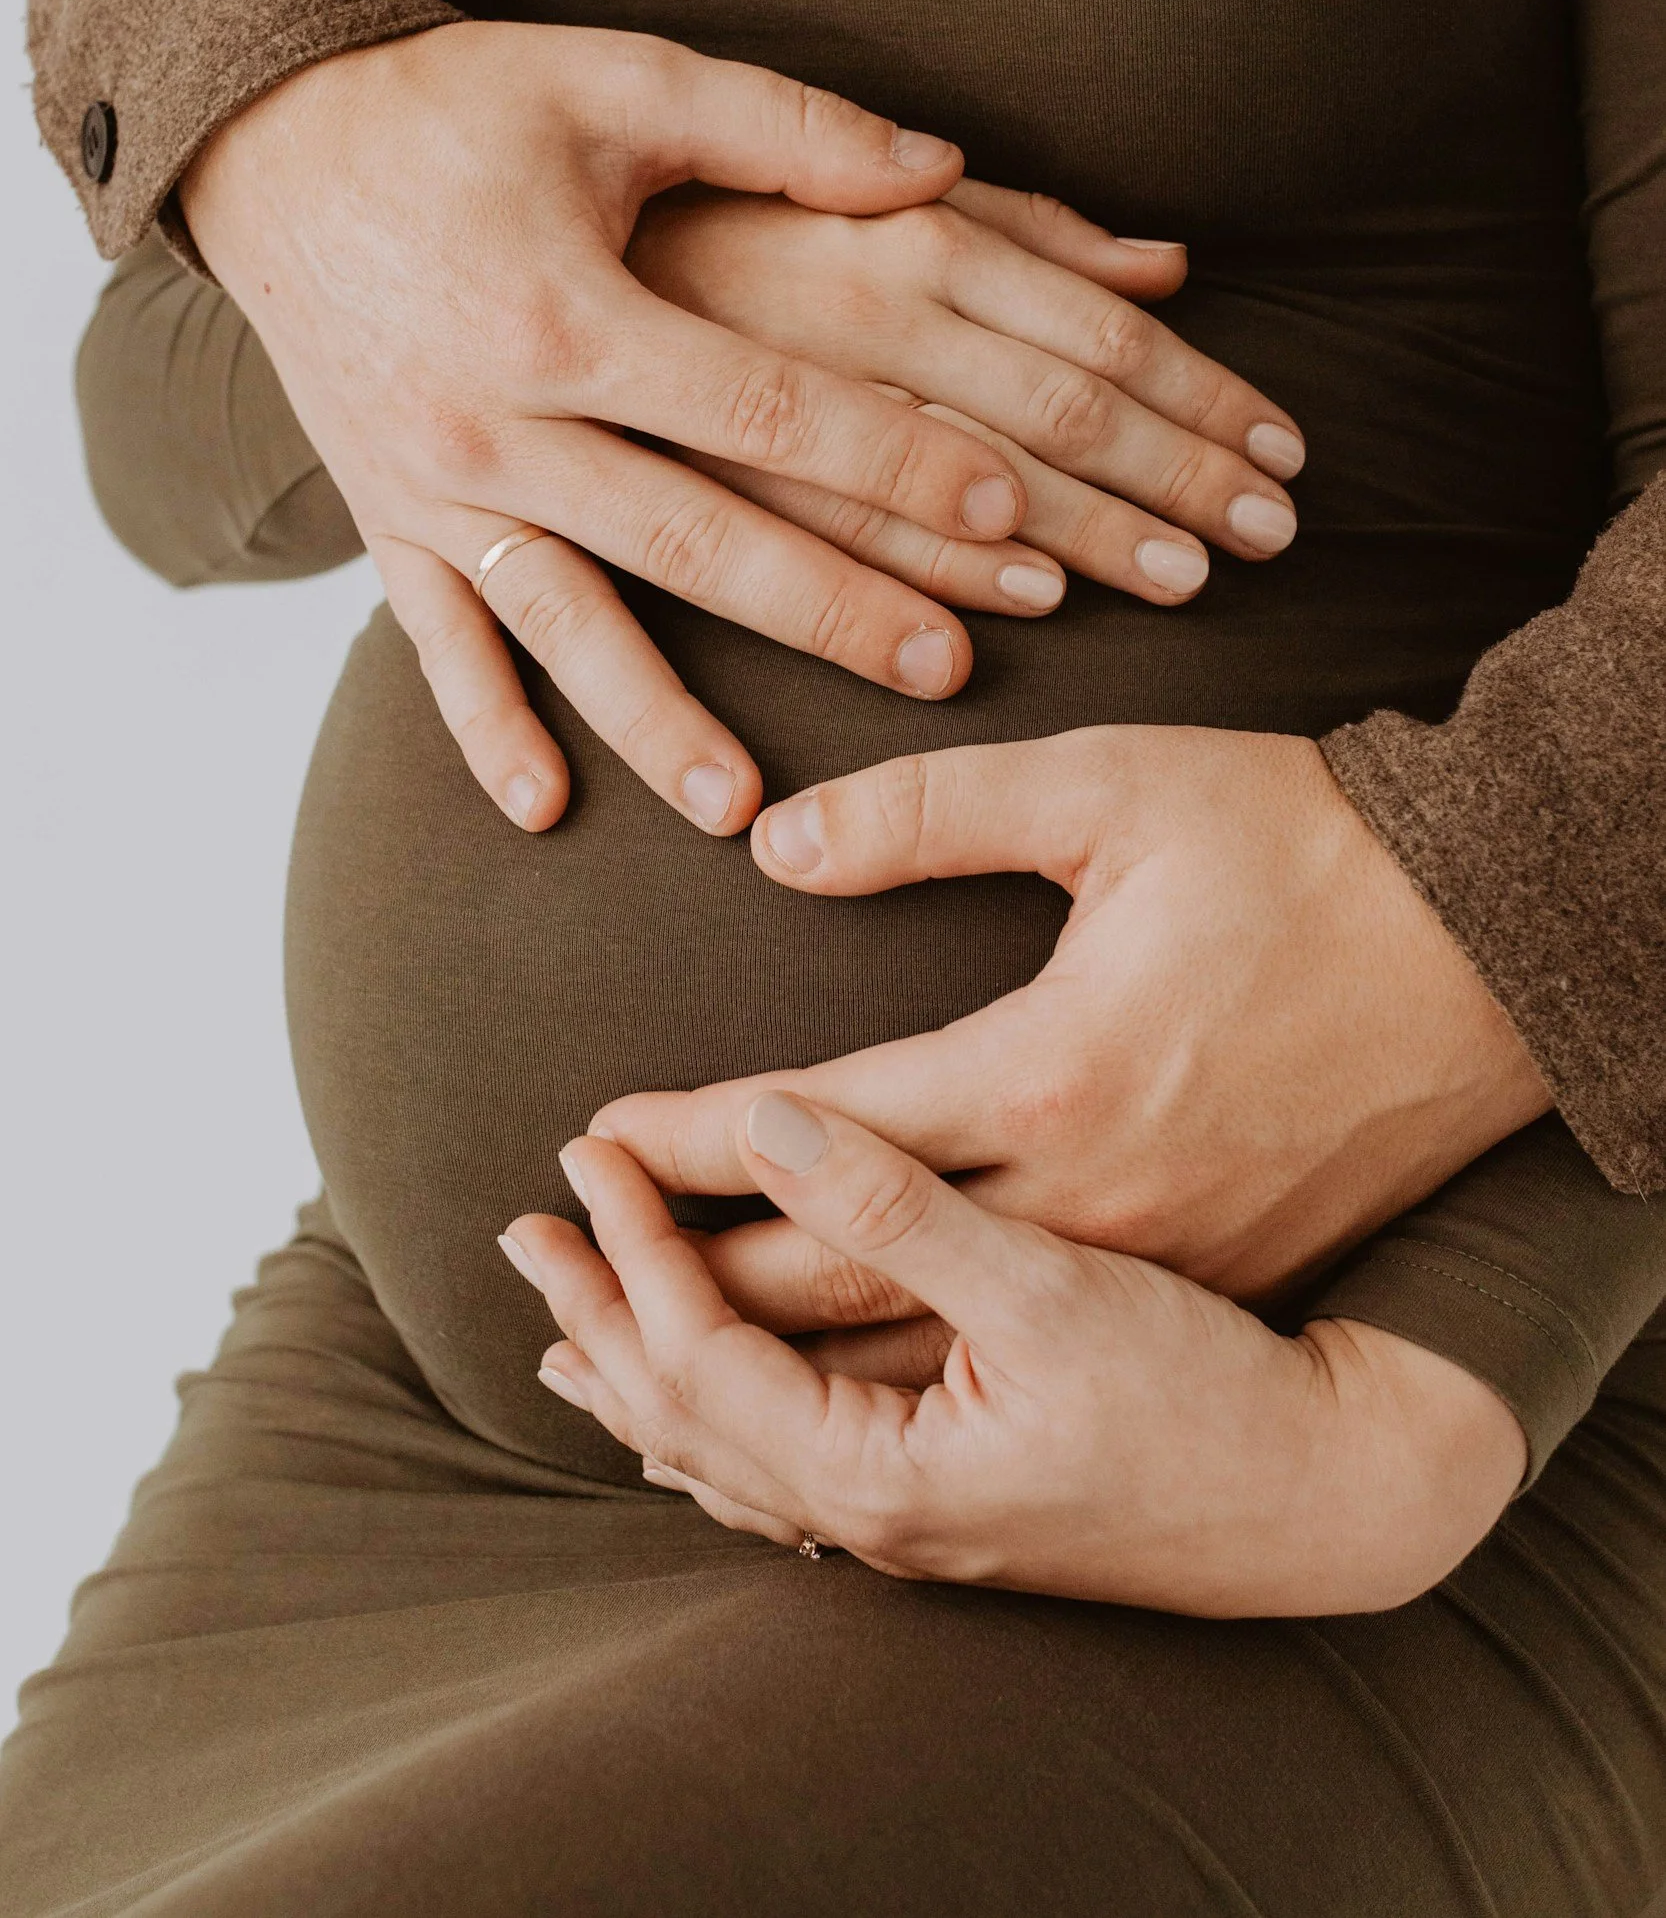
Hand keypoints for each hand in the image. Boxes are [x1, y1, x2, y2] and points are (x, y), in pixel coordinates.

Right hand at [183, 24, 1301, 836]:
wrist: (266, 143)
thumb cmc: (456, 104)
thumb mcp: (616, 78)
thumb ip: (783, 127)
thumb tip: (945, 165)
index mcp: (568, 310)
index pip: (766, 411)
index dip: (894, 461)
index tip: (1010, 511)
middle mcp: (497, 419)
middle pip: (693, 542)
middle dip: (828, 611)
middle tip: (950, 673)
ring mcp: (434, 485)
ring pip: (565, 624)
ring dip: (656, 720)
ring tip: (746, 808)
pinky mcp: (385, 521)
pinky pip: (435, 642)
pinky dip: (482, 728)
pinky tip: (543, 808)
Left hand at [501, 1095, 1526, 1614]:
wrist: (1337, 1494)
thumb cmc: (1215, 1387)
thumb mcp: (1058, 1278)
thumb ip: (900, 1202)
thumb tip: (765, 1123)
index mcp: (887, 1461)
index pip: (702, 1344)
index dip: (631, 1239)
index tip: (579, 1144)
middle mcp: (879, 1515)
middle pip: (690, 1414)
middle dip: (603, 1312)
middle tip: (523, 1230)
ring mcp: (913, 1526)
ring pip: (733, 1458)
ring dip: (645, 1380)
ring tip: (572, 1331)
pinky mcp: (955, 1508)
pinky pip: (789, 1477)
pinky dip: (722, 1431)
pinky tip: (709, 1421)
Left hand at [592, 728, 1552, 1309]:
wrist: (1504, 947)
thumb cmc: (1307, 846)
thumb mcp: (1110, 789)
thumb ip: (924, 813)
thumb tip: (772, 849)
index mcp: (1053, 1076)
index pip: (814, 1135)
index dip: (683, 1145)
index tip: (585, 1148)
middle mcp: (1096, 1202)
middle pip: (846, 1286)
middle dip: (689, 1285)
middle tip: (572, 1276)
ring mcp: (1159, 1263)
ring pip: (931, 1359)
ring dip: (778, 1366)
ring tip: (656, 1363)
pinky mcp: (1211, 1280)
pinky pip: (1026, 1372)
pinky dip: (904, 1393)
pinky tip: (838, 1400)